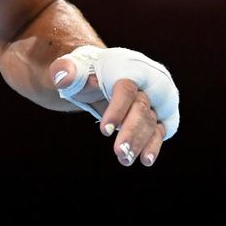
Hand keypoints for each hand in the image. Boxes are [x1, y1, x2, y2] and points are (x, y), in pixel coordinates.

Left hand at [50, 46, 178, 167]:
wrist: (104, 71)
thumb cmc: (86, 70)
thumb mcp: (73, 66)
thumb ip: (65, 70)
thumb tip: (62, 78)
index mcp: (128, 65)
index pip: (125, 89)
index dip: (116, 110)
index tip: (103, 131)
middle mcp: (148, 79)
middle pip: (142, 107)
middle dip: (131, 132)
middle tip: (118, 153)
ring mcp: (158, 96)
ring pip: (152, 121)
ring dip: (139, 143)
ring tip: (124, 159)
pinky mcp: (163, 112)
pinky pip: (160, 129)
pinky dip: (154, 145)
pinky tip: (145, 160)